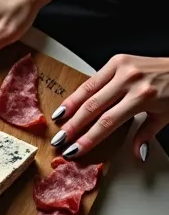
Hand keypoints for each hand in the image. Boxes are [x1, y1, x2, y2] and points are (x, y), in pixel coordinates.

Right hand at [50, 54, 168, 159]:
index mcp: (142, 97)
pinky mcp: (118, 60)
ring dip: (70, 108)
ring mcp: (122, 67)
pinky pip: (93, 79)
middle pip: (93, 107)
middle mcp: (130, 80)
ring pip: (88, 91)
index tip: (74, 151)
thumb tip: (137, 155)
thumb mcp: (164, 117)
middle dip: (73, 126)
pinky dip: (79, 93)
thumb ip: (146, 135)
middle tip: (59, 140)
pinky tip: (68, 104)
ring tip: (56, 122)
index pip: (107, 123)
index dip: (88, 139)